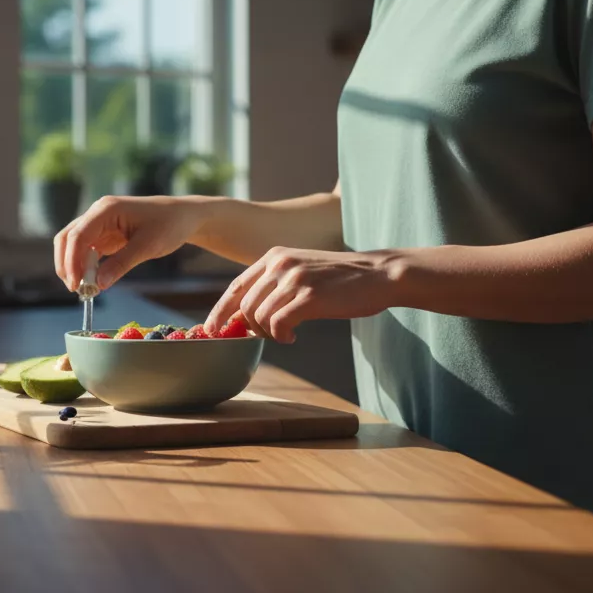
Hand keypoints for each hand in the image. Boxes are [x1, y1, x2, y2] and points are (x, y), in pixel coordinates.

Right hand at [54, 196, 205, 290]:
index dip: (71, 261)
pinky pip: (86, 250)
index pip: (77, 235)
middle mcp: (97, 213)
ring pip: (73, 244)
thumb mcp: (148, 246)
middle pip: (68, 238)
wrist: (182, 217)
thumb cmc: (168, 225)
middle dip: (66, 264)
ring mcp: (99, 223)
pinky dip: (85, 266)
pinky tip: (92, 281)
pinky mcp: (103, 234)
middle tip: (76, 290)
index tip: (76, 285)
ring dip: (73, 266)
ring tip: (84, 289)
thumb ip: (121, 264)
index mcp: (106, 209)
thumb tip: (99, 285)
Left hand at [205, 247, 398, 342]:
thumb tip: (247, 315)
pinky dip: (281, 336)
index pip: (235, 287)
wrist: (380, 274)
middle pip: (244, 306)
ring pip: (258, 317)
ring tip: (286, 334)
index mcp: (274, 256)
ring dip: (268, 333)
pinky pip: (277, 325)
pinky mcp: (309, 296)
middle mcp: (279, 263)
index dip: (219, 311)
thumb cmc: (342, 279)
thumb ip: (275, 284)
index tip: (212, 330)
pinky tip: (293, 336)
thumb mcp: (302, 270)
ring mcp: (294, 278)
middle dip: (250, 328)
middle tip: (268, 335)